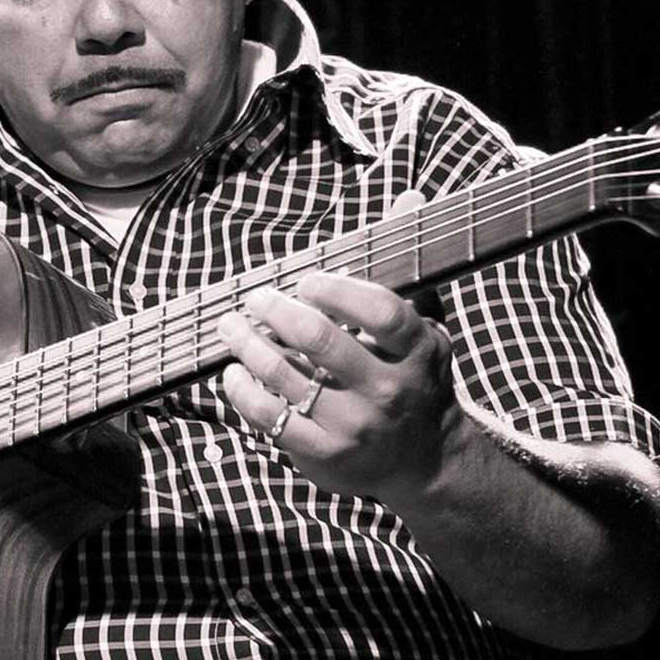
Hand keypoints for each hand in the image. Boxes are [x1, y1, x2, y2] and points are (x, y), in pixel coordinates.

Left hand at [217, 271, 465, 507]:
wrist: (425, 459)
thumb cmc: (414, 381)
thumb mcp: (427, 333)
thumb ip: (408, 278)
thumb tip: (407, 200)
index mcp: (417, 352)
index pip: (379, 311)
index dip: (337, 289)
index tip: (306, 281)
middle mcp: (387, 390)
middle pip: (319, 338)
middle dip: (277, 309)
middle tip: (257, 298)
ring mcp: (354, 425)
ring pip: (283, 373)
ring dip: (247, 342)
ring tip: (231, 326)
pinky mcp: (324, 453)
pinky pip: (268, 416)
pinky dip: (241, 390)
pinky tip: (233, 372)